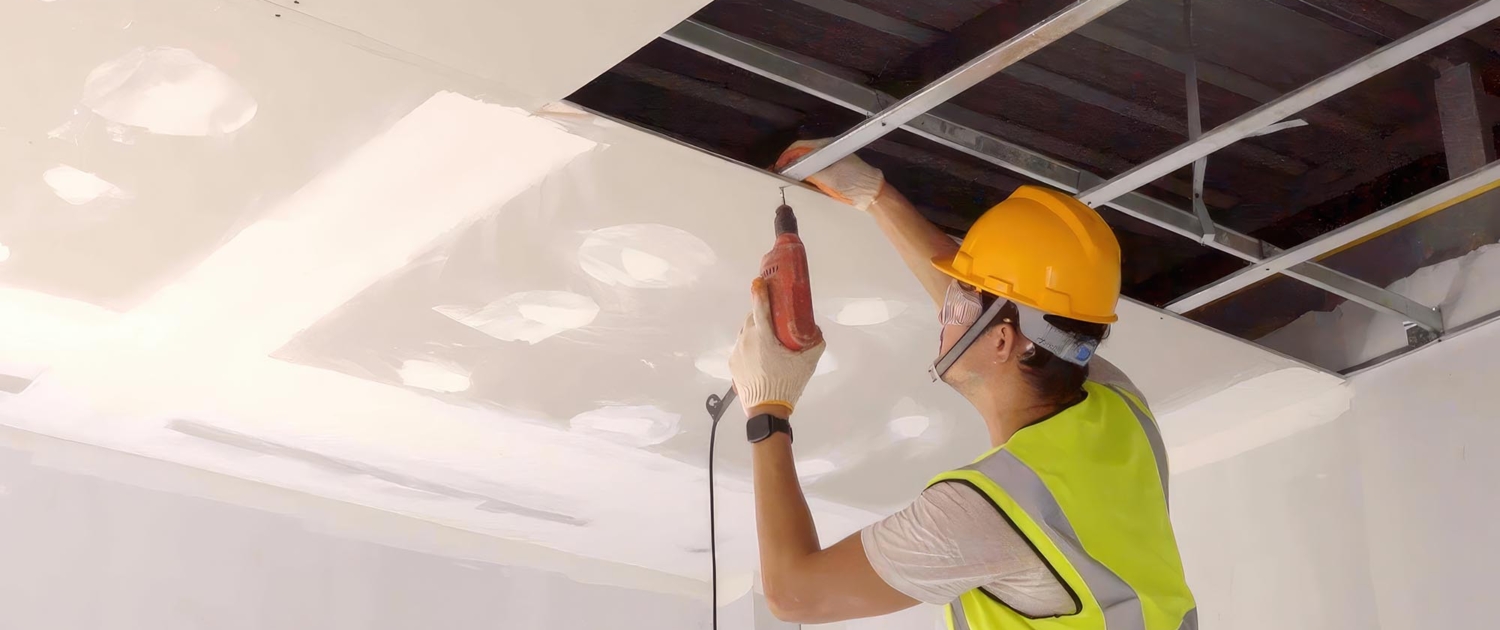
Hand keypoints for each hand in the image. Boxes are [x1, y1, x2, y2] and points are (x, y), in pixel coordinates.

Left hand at [730, 278, 825, 415]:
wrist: (766, 410)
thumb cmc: (787, 383)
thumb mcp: (807, 364)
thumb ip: (815, 344)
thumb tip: (817, 331)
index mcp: (763, 337)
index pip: (760, 308)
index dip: (759, 292)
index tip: (759, 281)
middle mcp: (746, 340)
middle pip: (751, 318)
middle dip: (760, 313)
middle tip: (773, 317)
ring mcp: (736, 352)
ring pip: (744, 332)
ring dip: (754, 330)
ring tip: (767, 339)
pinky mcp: (732, 363)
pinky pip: (740, 347)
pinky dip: (749, 346)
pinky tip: (759, 356)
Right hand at [776, 139, 885, 211]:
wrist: (872, 193)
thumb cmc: (854, 182)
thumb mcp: (828, 177)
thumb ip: (809, 171)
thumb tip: (791, 169)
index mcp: (826, 146)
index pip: (799, 147)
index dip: (786, 157)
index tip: (778, 168)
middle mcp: (827, 150)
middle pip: (801, 154)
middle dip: (789, 163)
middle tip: (779, 175)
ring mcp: (830, 159)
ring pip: (807, 162)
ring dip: (797, 170)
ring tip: (787, 179)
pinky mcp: (832, 168)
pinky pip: (814, 169)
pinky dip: (806, 175)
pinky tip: (802, 182)